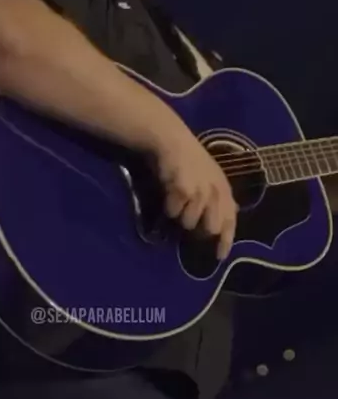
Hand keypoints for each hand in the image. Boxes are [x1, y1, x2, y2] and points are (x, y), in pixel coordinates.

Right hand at [154, 129, 237, 259]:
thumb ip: (219, 199)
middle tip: (187, 222)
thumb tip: (226, 221)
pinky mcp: (183, 191)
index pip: (230, 221)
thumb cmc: (189, 159)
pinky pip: (174, 214)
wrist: (171, 141)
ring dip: (181, 217)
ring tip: (176, 201)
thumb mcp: (211, 177)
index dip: (226, 241)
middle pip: (211, 229)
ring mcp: (200, 192)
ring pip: (189, 223)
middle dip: (199, 231)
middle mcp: (216, 192)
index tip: (219, 256)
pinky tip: (167, 194)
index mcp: (224, 189)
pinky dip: (169, 208)